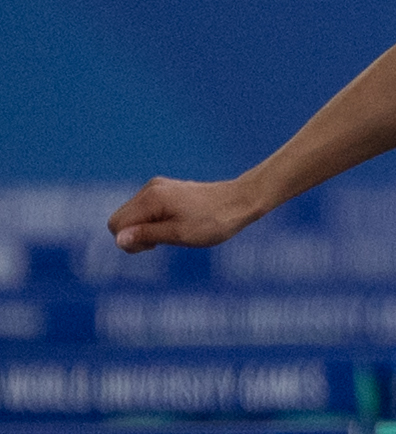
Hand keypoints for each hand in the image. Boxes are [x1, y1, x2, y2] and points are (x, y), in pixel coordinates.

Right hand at [109, 177, 257, 256]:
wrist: (242, 201)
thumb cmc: (213, 221)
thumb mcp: (179, 234)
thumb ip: (146, 235)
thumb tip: (118, 239)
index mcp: (150, 198)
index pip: (116, 224)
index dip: (128, 241)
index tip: (154, 247)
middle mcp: (150, 188)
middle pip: (122, 218)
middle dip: (135, 235)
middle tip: (164, 242)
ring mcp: (158, 187)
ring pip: (134, 214)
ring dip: (146, 229)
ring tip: (173, 233)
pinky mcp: (167, 189)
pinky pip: (147, 209)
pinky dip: (155, 221)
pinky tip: (175, 225)